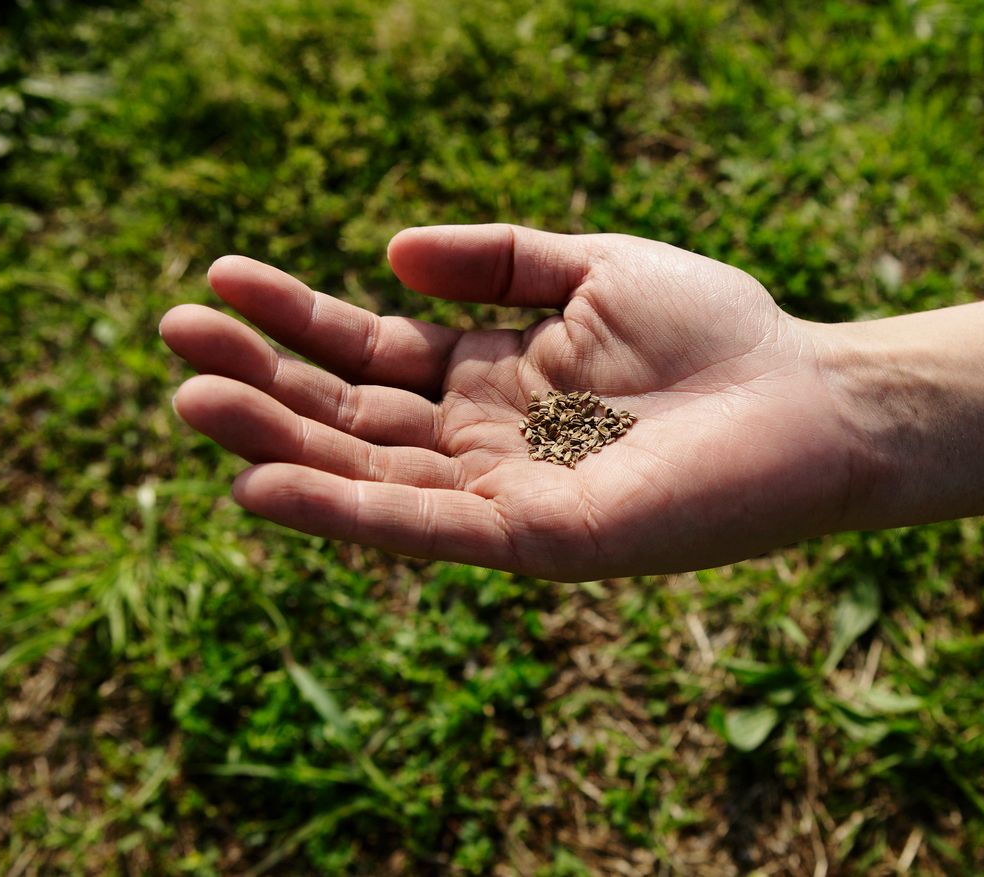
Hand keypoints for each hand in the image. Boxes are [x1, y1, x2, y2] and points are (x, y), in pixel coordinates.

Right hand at [160, 225, 855, 579]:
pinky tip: (266, 488)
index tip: (221, 280)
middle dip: (265, 381)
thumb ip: (497, 263)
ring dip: (281, 446)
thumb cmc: (716, 330)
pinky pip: (427, 530)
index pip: (372, 352)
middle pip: (354, 415)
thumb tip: (387, 254)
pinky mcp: (540, 537)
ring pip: (372, 475)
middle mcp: (486, 439)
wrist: (809, 399)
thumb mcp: (593, 267)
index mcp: (494, 375)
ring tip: (194, 404)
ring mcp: (507, 493)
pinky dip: (347, 514)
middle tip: (174, 339)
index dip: (297, 319)